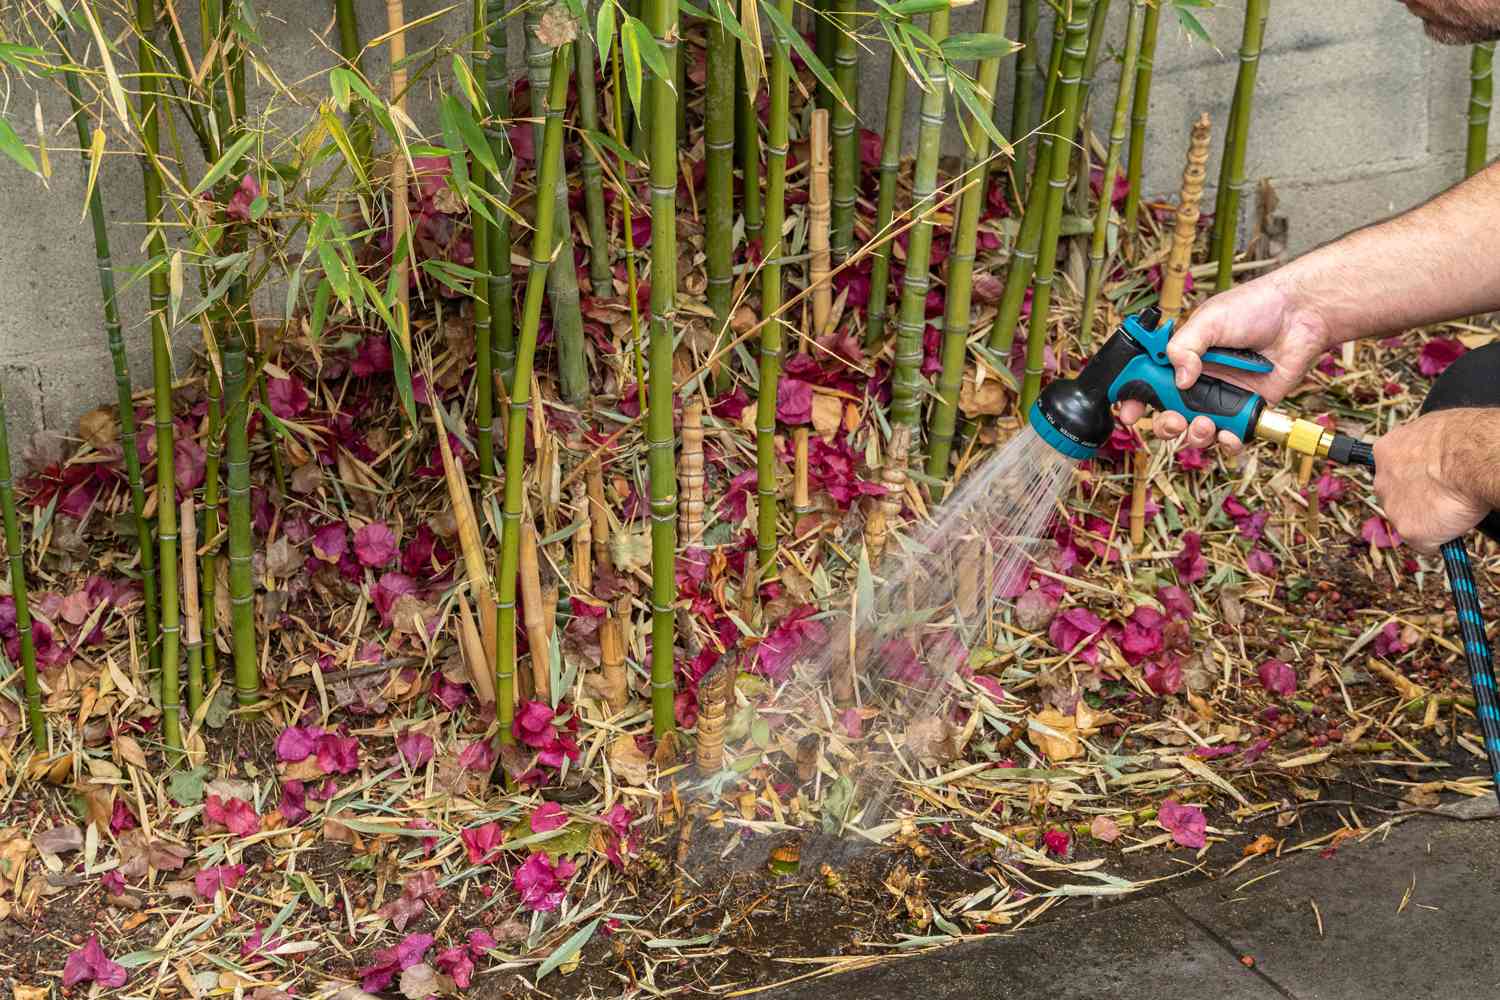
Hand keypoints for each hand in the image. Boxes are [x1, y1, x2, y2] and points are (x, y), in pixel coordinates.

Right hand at [1118, 271, 1333, 449]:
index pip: (1147, 382)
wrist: (1301, 315)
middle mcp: (1198, 381)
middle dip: (1164, 425)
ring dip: (1195, 436)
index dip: (1134, 399)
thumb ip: (1184, 347)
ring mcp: (1222, 398)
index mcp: (1181, 357)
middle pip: (1167, 414)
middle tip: (1173, 420)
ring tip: (1204, 425)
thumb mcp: (1209, 319)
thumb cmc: (1255, 307)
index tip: (1129, 412)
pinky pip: (1231, 436)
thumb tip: (1178, 380)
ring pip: (1196, 431)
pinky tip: (1228, 436)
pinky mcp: (1247, 410)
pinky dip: (1227, 443)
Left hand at [1372, 410, 1491, 553]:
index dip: (1414, 480)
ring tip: (1454, 505)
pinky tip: (1455, 521)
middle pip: (1397, 500)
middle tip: (1443, 497)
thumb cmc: (1464, 438)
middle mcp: (1382, 481)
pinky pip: (1425, 543)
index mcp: (1386, 452)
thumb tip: (1431, 455)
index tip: (1427, 483)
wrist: (1474, 457)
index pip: (1393, 472)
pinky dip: (1441, 538)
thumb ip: (1421, 449)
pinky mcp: (1409, 530)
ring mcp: (1393, 508)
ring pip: (1410, 522)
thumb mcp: (1433, 431)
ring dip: (1430, 520)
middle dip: (1417, 502)